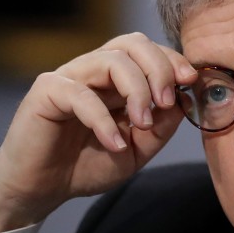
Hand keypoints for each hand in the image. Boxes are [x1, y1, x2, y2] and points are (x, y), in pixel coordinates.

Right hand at [0, 33, 196, 232]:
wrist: (41, 189)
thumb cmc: (87, 165)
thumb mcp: (137, 149)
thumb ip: (161, 126)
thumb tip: (185, 99)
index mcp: (117, 78)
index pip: (149, 50)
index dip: (172, 60)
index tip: (191, 81)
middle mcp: (94, 70)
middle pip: (132, 43)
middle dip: (159, 67)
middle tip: (168, 101)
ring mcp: (70, 77)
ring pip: (111, 60)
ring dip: (136, 90)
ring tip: (142, 124)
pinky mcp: (47, 91)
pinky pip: (80, 94)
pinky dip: (103, 119)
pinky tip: (114, 143)